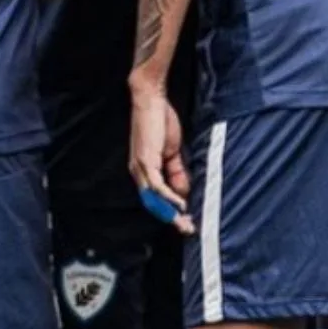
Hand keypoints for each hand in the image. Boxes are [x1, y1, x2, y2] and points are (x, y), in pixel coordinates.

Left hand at [128, 82, 193, 234]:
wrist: (151, 99)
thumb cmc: (160, 122)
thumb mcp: (172, 152)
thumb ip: (177, 172)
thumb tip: (184, 193)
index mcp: (144, 170)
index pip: (155, 199)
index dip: (170, 212)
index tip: (186, 221)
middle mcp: (139, 172)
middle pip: (153, 204)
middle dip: (171, 218)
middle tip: (188, 229)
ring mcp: (140, 167)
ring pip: (153, 199)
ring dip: (170, 213)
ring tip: (186, 222)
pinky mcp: (145, 160)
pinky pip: (157, 186)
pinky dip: (169, 197)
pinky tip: (180, 204)